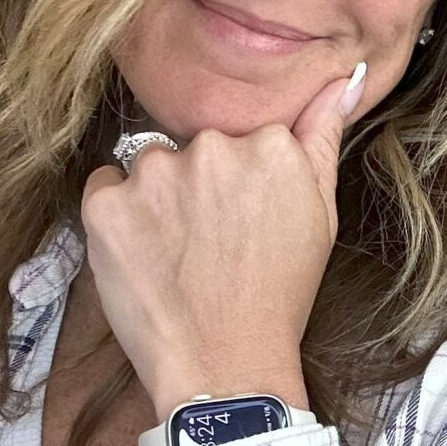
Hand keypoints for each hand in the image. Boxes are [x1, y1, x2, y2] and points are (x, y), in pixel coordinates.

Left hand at [78, 68, 363, 415]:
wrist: (224, 366)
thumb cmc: (277, 298)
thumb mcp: (320, 216)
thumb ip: (323, 138)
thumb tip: (343, 80)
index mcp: (268, 145)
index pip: (239, 139)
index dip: (237, 184)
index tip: (243, 225)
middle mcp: (211, 147)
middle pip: (192, 148)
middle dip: (196, 186)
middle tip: (210, 247)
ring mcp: (154, 175)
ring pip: (147, 166)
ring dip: (155, 199)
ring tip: (175, 256)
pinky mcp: (106, 205)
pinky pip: (103, 188)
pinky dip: (115, 218)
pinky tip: (142, 257)